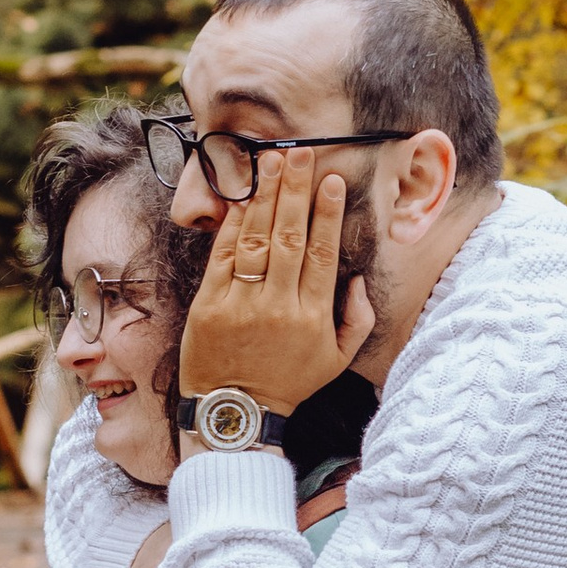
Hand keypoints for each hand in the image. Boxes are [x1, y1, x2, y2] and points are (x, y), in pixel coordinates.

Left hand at [178, 147, 371, 418]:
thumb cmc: (289, 382)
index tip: (332, 181)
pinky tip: (242, 198)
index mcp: (312, 316)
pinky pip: (222, 257)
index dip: (328, 213)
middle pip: (290, 237)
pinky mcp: (208, 306)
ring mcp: (240, 305)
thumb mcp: (337, 360)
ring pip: (256, 240)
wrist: (235, 413)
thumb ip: (357, 319)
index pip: (323, 253)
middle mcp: (278, 306)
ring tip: (271, 162)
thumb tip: (358, 280)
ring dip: (265, 197)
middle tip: (301, 154)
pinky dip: (232, 225)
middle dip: (296, 191)